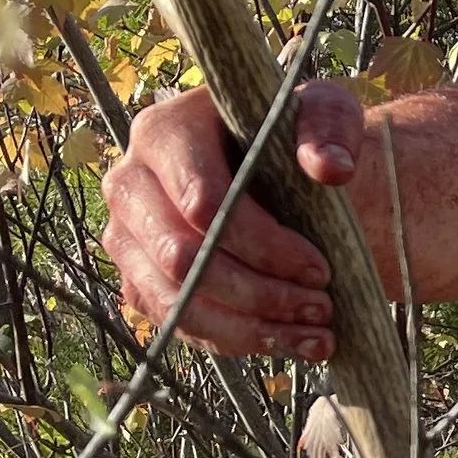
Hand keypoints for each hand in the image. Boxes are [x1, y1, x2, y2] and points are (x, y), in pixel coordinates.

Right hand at [100, 80, 364, 356]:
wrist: (272, 166)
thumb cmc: (292, 135)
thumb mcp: (321, 114)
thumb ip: (328, 129)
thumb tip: (330, 168)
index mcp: (163, 132)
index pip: (202, 201)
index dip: (264, 244)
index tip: (319, 267)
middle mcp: (129, 184)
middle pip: (181, 257)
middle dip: (259, 292)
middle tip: (321, 306)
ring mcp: (127, 238)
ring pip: (177, 301)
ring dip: (251, 326)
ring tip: (315, 334)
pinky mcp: (138, 281)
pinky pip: (178, 324)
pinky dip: (237, 340)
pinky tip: (291, 342)